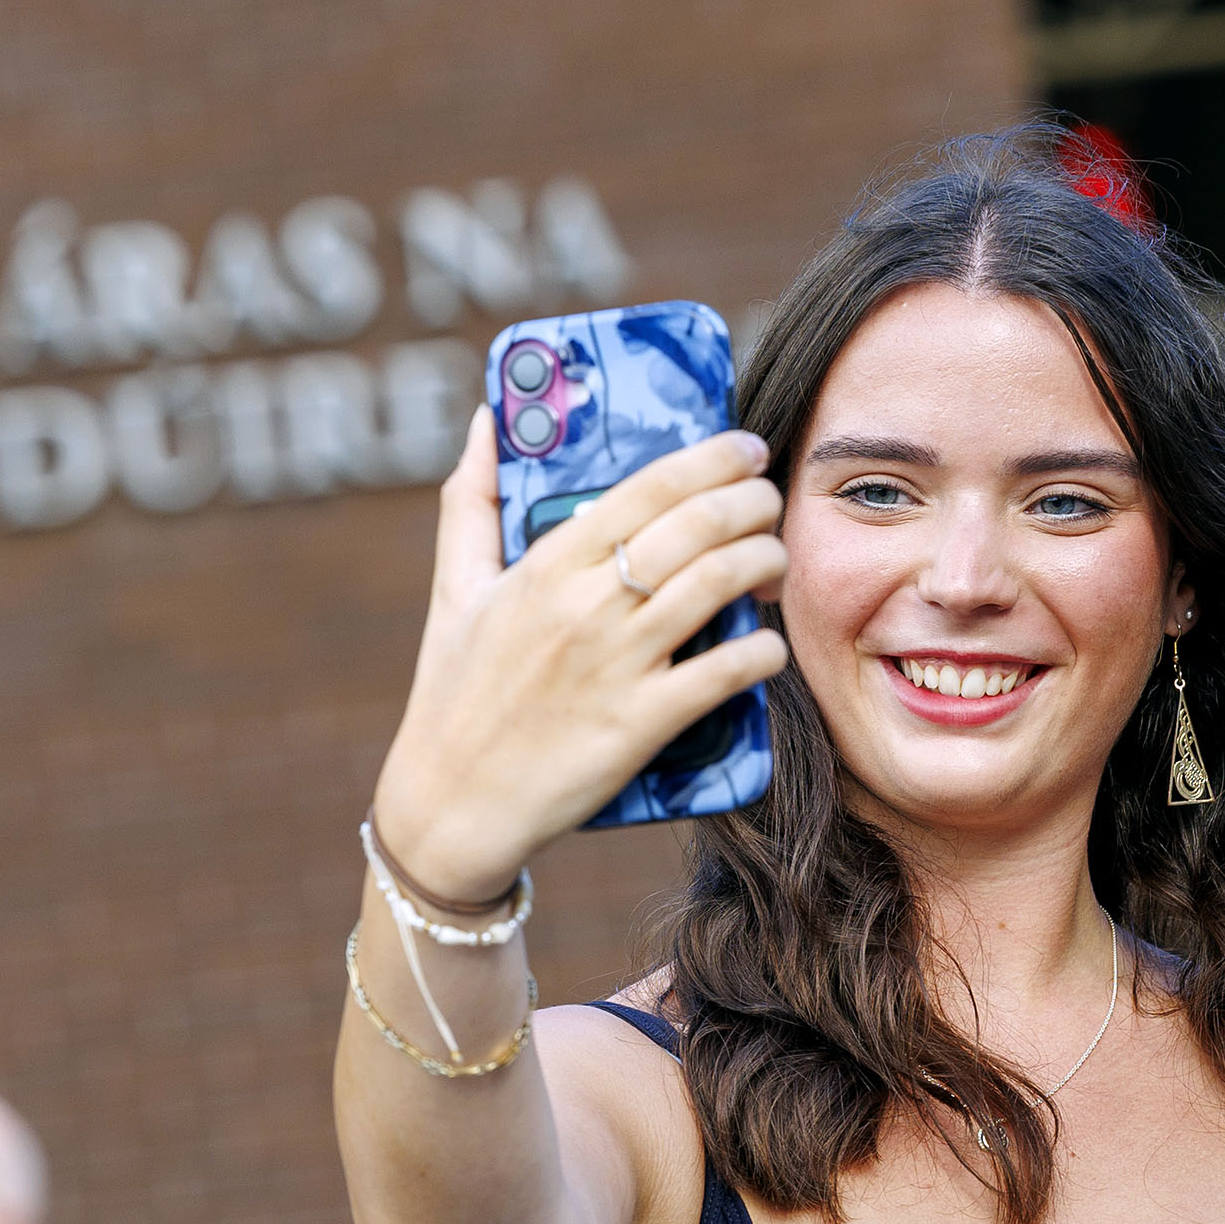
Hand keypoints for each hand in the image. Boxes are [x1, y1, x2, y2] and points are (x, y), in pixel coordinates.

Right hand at [372, 413, 790, 903]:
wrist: (451, 805)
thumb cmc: (454, 693)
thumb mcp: (453, 589)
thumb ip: (472, 498)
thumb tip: (490, 418)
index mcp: (545, 565)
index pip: (646, 488)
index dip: (710, 459)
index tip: (746, 447)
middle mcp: (585, 606)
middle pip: (696, 527)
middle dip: (752, 502)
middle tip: (769, 502)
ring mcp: (617, 665)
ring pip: (718, 585)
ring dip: (765, 562)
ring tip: (774, 561)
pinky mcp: (640, 725)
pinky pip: (724, 673)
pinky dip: (761, 651)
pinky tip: (768, 645)